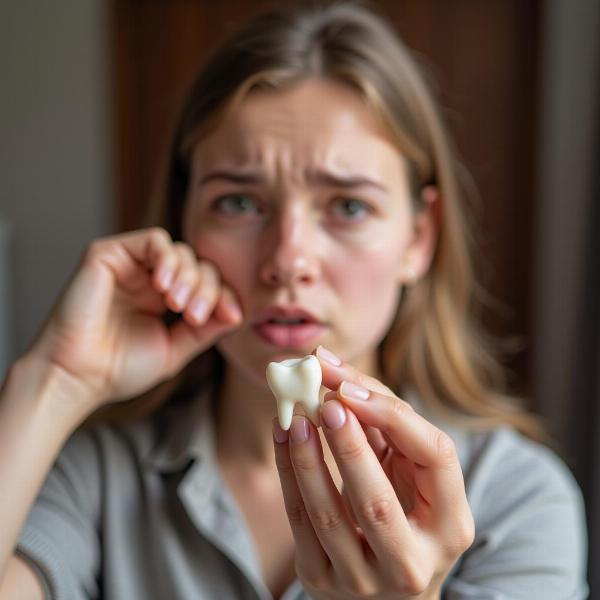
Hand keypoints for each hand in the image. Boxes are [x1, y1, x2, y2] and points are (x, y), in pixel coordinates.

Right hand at [26, 227, 241, 414]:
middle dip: (206, 290)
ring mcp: (129, 265)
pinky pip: (153, 240)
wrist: (79, 377)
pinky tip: (162, 286)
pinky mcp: (109, 254)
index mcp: (163, 300)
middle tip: (195, 316)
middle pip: (198, 266)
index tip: (230, 317)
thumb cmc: (120, 368)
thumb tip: (238, 311)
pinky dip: (167, 259)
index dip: (223, 296)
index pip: (206, 284)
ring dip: (188, 276)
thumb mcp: (177, 348)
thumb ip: (207, 329)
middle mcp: (148, 279)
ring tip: (177, 305)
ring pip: (180, 252)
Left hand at [272, 347, 473, 598]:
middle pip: (377, 502)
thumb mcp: (412, 473)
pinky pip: (298, 523)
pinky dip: (287, 473)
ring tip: (295, 416)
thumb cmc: (404, 510)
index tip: (351, 390)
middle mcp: (412, 563)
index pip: (437, 460)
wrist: (385, 588)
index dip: (394, 419)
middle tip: (326, 402)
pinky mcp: (322, 581)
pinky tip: (282, 436)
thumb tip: (339, 378)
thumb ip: (387, 428)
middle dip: (348, 447)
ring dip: (306, 459)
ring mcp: (364, 581)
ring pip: (327, 515)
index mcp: (451, 527)